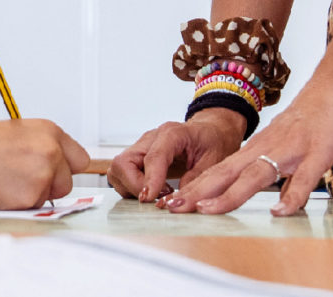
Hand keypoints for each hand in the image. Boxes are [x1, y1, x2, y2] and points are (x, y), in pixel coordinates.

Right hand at [0, 119, 89, 209]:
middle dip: (48, 186)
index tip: (58, 174)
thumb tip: (52, 167)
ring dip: (31, 196)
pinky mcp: (31, 197)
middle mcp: (51, 151)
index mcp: (49, 131)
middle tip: (21, 179)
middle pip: (67, 182)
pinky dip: (18, 205)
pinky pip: (32, 208)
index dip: (65, 169)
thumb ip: (40, 148)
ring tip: (5, 181)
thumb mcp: (16, 133)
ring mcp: (42, 175)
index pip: (79, 159)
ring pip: (48, 197)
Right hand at [107, 109, 243, 201]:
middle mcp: (151, 138)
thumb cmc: (212, 142)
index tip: (150, 198)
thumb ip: (196, 180)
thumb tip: (176, 201)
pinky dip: (132, 187)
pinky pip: (122, 174)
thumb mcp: (214, 161)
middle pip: (124, 162)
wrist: (210, 132)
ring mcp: (141, 147)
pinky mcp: (136, 157)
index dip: (150, 180)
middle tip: (156, 199)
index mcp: (172, 133)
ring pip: (118, 169)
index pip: (153, 156)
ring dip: (131, 188)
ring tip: (157, 194)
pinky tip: (153, 190)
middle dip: (135, 186)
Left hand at [165, 53, 332, 216]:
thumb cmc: (314, 114)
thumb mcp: (286, 144)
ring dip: (230, 194)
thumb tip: (272, 199)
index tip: (172, 202)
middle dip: (198, 192)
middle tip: (171, 207)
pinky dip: (292, 196)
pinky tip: (280, 211)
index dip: (194, 187)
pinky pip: (303, 178)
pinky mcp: (317, 153)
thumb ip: (276, 170)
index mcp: (258, 147)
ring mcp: (291, 150)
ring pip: (255, 176)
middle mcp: (267, 148)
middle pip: (226, 173)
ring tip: (208, 210)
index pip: (218, 170)